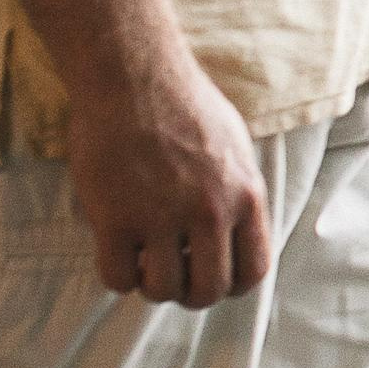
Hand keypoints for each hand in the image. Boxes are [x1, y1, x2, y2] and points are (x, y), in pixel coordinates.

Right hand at [65, 50, 272, 308]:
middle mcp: (210, 211)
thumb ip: (238, 192)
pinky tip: (116, 250)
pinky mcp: (115, 218)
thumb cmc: (182, 104)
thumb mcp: (234, 146)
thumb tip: (239, 233)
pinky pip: (118, 279)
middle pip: (208, 291)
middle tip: (172, 274)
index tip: (211, 275)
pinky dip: (117, 275)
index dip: (232, 285)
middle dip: (189, 293)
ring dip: (151, 285)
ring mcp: (161, 216)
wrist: (131, 74)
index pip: (254, 271)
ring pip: (162, 290)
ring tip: (142, 259)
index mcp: (245, 195)